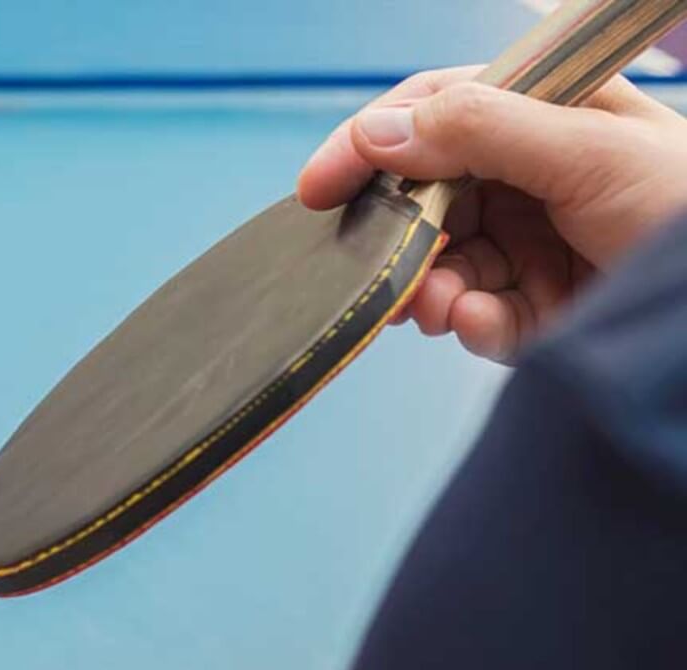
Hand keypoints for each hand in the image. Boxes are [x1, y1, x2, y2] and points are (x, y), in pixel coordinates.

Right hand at [298, 68, 686, 361]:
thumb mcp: (586, 150)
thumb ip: (478, 130)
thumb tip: (376, 131)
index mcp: (546, 112)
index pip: (434, 110)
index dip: (370, 143)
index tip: (319, 187)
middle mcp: (531, 173)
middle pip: (426, 195)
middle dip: (399, 235)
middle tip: (380, 269)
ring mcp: (533, 241)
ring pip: (440, 262)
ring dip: (426, 287)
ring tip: (433, 307)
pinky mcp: (538, 307)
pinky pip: (474, 314)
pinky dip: (466, 322)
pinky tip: (478, 322)